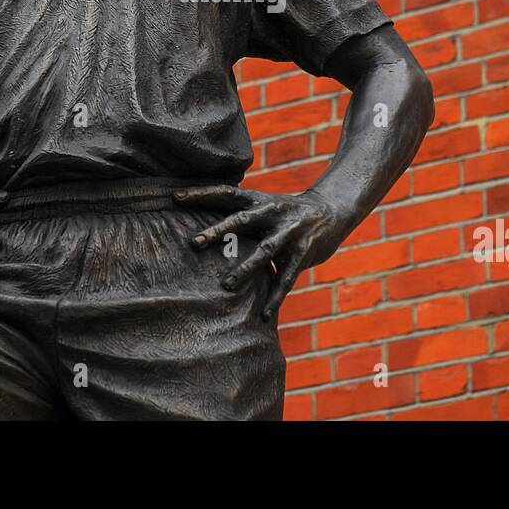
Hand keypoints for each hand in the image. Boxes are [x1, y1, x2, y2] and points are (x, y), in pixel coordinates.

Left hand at [175, 185, 351, 319]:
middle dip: (218, 231)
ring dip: (245, 268)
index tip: (176, 197)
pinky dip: (275, 297)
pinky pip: (288, 277)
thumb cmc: (286, 213)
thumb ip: (239, 214)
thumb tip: (201, 225)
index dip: (201, 194)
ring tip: (226, 286)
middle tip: (193, 243)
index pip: (226, 193)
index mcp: (258, 200)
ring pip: (265, 250)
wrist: (332, 211)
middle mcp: (272, 213)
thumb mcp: (263, 205)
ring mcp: (290, 232)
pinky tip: (264, 315)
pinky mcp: (304, 252)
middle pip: (241, 220)